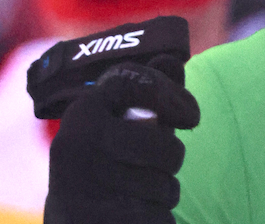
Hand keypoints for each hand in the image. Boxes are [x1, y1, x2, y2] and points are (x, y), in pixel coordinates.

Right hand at [45, 54, 199, 223]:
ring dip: (164, 190)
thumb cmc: (112, 159)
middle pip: (166, 148)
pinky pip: (158, 218)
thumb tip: (171, 57)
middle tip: (156, 163)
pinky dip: (157, 217)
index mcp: (82, 113)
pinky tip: (134, 214)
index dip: (173, 95)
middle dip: (172, 157)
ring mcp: (81, 189)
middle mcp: (75, 146)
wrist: (73, 216)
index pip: (137, 83)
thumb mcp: (128, 121)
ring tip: (137, 190)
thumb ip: (151, 92)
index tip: (191, 116)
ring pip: (165, 186)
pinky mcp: (93, 223)